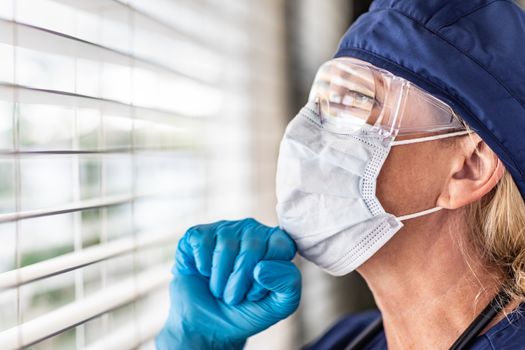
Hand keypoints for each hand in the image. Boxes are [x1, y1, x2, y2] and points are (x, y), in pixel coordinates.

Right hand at [156, 218, 301, 349]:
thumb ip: (289, 285)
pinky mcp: (198, 234)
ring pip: (226, 246)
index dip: (270, 276)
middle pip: (253, 247)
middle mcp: (252, 230)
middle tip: (233, 298)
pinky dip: (203, 267)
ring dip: (220, 279)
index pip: (282, 246)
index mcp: (275, 243)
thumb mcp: (278, 306)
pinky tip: (204, 273)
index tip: (257, 293)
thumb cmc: (244, 311)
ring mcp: (224, 229)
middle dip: (241, 281)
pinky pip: (203, 243)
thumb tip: (263, 267)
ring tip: (218, 289)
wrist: (205, 324)